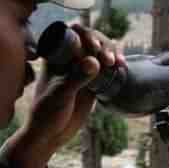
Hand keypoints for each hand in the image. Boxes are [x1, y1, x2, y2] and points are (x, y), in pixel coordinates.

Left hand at [11, 25, 124, 167]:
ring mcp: (81, 68)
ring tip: (115, 63)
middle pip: (89, 38)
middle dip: (102, 43)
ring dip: (110, 51)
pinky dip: (115, 63)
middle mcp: (68, 58)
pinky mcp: (92, 80)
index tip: (94, 48)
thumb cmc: (47, 113)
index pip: (71, 33)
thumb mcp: (61, 94)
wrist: (51, 134)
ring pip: (100, 50)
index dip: (85, 34)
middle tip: (108, 59)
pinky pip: (106, 66)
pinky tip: (121, 67)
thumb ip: (76, 77)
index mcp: (54, 55)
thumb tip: (94, 62)